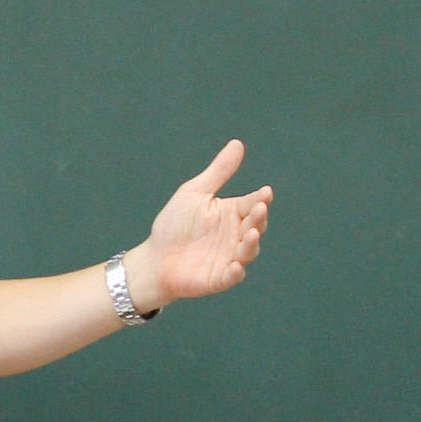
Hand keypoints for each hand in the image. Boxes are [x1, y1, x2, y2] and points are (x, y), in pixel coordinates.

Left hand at [127, 141, 271, 313]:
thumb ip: (219, 172)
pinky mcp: (220, 278)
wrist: (155, 257)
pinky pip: (231, 276)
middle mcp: (237, 235)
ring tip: (251, 233)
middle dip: (258, 218)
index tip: (265, 192)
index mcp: (233, 213)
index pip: (252, 203)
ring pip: (248, 251)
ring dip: (251, 244)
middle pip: (255, 225)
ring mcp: (231, 257)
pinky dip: (235, 272)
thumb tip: (238, 143)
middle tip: (258, 208)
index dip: (260, 199)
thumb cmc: (175, 224)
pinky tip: (235, 266)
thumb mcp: (195, 193)